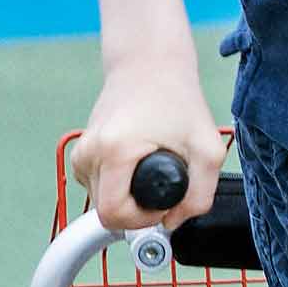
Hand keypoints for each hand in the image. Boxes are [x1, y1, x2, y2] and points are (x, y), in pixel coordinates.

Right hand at [82, 62, 223, 230]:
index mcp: (114, 151)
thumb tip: (172, 222)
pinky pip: (98, 187)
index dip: (141, 220)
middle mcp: (89, 153)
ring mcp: (81, 153)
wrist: (149, 63)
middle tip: (163, 184)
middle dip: (137, 211)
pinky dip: (119, 185)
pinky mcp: (81, 152)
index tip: (163, 203)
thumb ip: (200, 196)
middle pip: (106, 212)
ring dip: (128, 197)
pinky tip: (138, 164)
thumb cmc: (177, 98)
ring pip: (101, 201)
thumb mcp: (206, 148)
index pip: (113, 215)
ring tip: (152, 168)